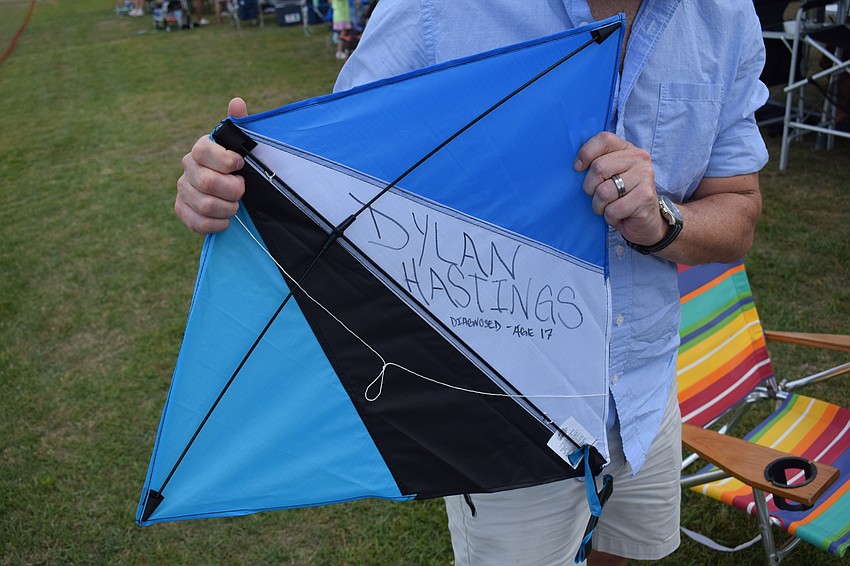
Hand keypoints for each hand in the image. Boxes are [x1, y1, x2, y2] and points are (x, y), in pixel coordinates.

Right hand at [175, 97, 248, 233]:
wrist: (233, 193)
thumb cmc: (241, 167)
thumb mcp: (245, 146)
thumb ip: (241, 126)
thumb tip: (237, 102)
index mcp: (201, 148)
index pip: (204, 150)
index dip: (226, 161)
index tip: (240, 165)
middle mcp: (188, 167)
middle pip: (208, 182)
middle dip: (233, 190)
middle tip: (242, 190)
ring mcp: (182, 189)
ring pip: (205, 204)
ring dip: (228, 208)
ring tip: (235, 206)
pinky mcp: (182, 209)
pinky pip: (197, 222)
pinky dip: (216, 224)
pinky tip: (225, 220)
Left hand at [574, 132, 666, 246]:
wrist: (646, 221)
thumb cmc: (621, 197)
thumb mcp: (609, 176)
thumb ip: (598, 164)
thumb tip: (577, 165)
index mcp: (628, 149)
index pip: (604, 139)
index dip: (586, 153)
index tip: (578, 168)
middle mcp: (639, 158)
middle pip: (599, 167)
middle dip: (589, 187)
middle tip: (596, 196)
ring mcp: (645, 176)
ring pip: (604, 191)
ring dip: (599, 205)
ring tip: (608, 207)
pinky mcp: (645, 196)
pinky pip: (613, 209)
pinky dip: (610, 217)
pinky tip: (619, 216)